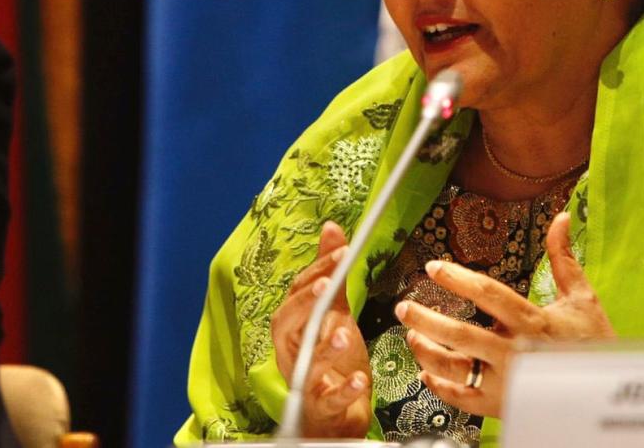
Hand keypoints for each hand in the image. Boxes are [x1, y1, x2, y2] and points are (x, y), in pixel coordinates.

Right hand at [270, 221, 372, 437]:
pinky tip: (359, 379)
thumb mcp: (336, 313)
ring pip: (303, 364)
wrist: (339, 414)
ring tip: (343, 333)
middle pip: (285, 326)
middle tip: (325, 285)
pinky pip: (326, 400)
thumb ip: (332, 276)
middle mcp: (291, 353)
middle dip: (304, 304)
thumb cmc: (333, 363)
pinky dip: (342, 389)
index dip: (318, 271)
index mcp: (294, 328)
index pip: (298, 293)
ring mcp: (303, 382)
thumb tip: (331, 230)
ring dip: (322, 348)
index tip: (342, 250)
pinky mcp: (319, 409)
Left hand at [395, 211, 613, 417]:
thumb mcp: (582, 297)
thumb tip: (562, 218)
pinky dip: (438, 386)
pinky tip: (426, 372)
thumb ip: (563, 258)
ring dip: (426, 351)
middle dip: (425, 319)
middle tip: (404, 307)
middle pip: (459, 334)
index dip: (457, 278)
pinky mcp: (499, 406)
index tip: (433, 267)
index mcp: (533, 322)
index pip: (487, 294)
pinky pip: (460, 398)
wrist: (602, 394)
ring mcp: (505, 383)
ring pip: (453, 368)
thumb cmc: (593, 343)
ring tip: (412, 336)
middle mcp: (514, 353)